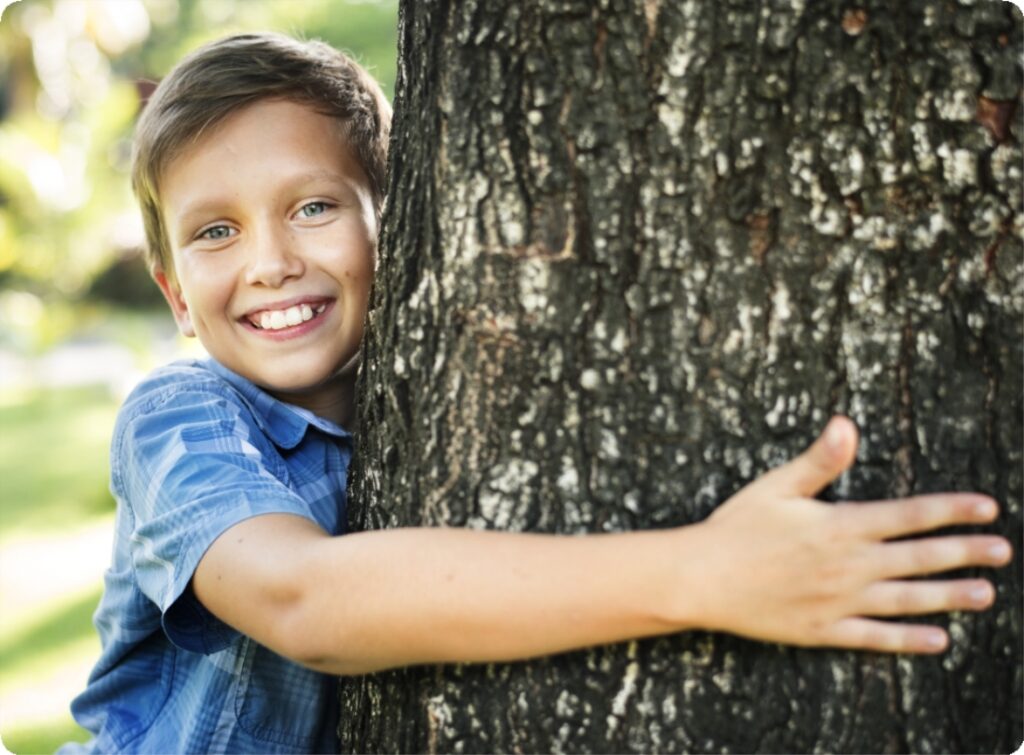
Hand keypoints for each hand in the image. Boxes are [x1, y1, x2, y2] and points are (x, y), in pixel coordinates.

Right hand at [686, 416, 1011, 652]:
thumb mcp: (776, 486)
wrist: (702, 578)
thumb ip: (819, 460)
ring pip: (907, 600)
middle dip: (965, 552)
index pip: (910, 515)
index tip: (988, 507)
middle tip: (1002, 551)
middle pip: (919, 558)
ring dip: (949, 597)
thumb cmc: (735, 527)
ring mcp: (839, 601)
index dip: (952, 510)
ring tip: (985, 595)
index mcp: (840, 525)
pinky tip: (938, 640)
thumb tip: (846, 424)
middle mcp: (849, 565)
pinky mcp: (823, 630)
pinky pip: (875, 638)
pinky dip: (908, 640)